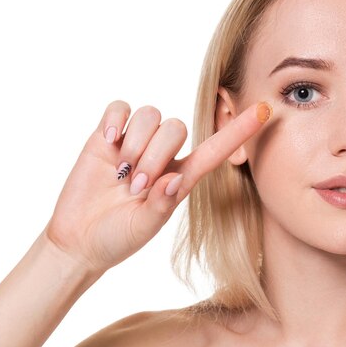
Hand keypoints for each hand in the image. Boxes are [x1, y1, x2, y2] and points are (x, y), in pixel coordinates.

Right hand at [44, 100, 269, 274]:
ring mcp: (135, 144)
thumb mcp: (143, 228)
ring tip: (120, 175)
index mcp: (181, 178)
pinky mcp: (107, 136)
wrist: (79, 239)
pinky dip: (115, 121)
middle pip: (176, 127)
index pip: (215, 149)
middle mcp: (163, 157)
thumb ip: (159, 206)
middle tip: (134, 187)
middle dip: (154, 156)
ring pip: (151, 115)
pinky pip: (121, 107)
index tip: (266, 111)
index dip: (239, 131)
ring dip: (135, 145)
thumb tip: (171, 180)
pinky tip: (108, 143)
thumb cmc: (118, 237)